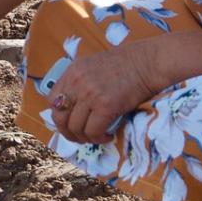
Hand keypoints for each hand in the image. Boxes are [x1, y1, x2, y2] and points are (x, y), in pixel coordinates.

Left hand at [48, 40, 163, 144]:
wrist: (149, 62)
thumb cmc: (127, 64)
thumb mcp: (94, 66)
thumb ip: (81, 82)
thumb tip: (75, 108)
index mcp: (72, 71)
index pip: (52, 100)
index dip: (59, 116)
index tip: (70, 123)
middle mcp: (77, 82)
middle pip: (59, 117)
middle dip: (68, 133)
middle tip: (80, 137)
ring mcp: (90, 94)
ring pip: (76, 128)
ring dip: (85, 138)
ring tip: (97, 137)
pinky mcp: (106, 105)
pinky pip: (93, 131)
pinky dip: (98, 138)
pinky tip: (107, 136)